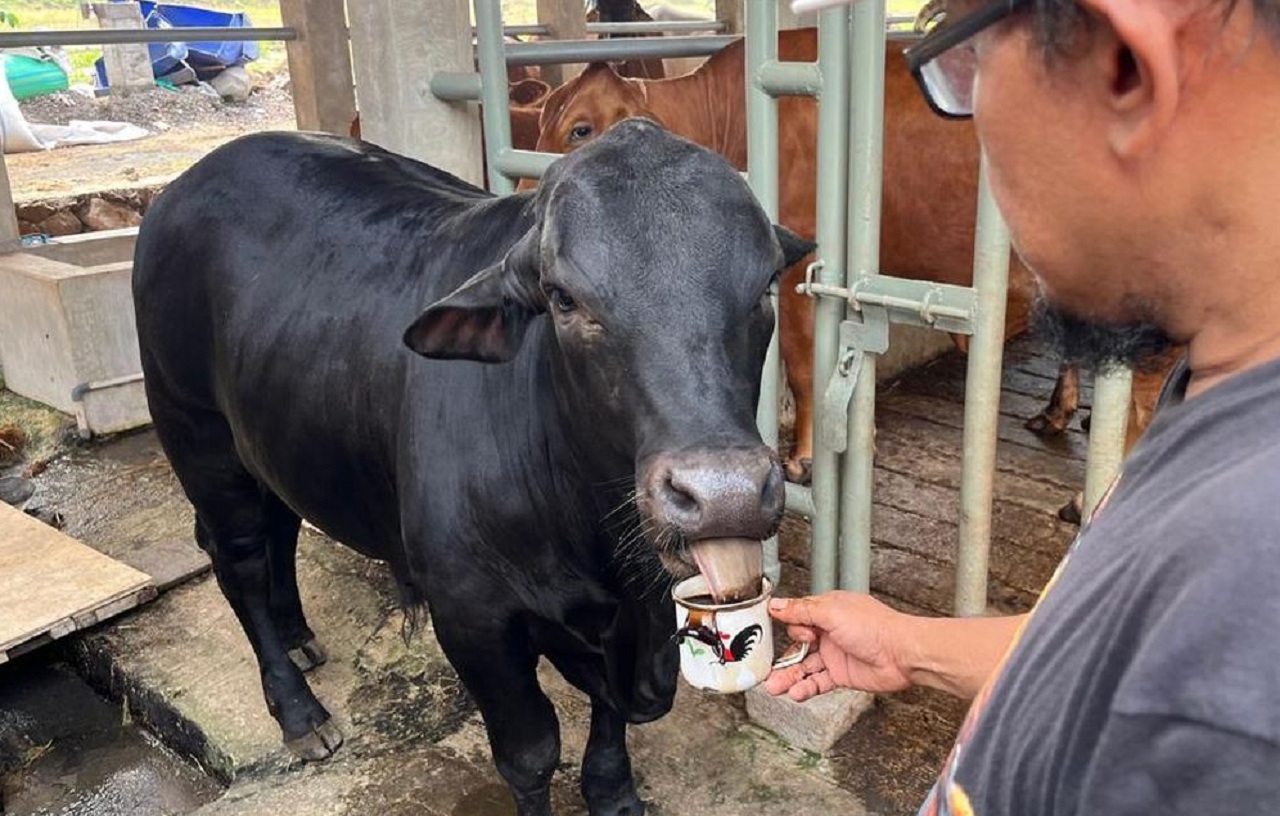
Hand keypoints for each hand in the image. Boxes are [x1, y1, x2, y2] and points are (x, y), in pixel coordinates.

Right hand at [764, 591, 912, 701]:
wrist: (902, 654)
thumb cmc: (876, 627)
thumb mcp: (830, 612)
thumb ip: (801, 611)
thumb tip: (777, 605)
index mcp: (827, 611)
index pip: (796, 618)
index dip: (787, 627)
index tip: (771, 635)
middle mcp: (829, 632)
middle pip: (797, 646)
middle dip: (782, 658)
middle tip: (767, 669)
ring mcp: (835, 654)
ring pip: (804, 667)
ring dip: (788, 677)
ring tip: (774, 687)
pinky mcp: (841, 675)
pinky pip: (817, 682)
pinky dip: (805, 688)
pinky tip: (795, 693)